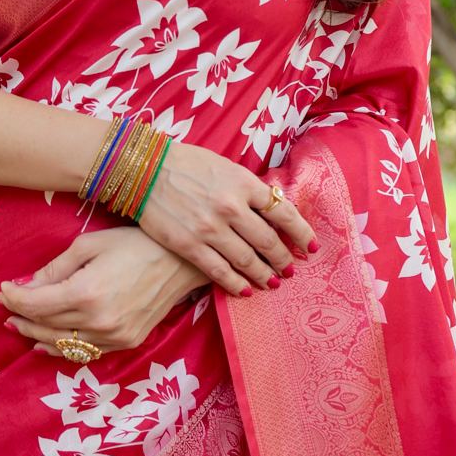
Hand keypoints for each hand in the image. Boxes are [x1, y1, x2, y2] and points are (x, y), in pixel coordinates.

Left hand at [0, 225, 206, 356]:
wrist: (179, 261)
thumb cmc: (134, 244)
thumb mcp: (90, 245)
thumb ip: (56, 268)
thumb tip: (26, 285)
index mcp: (86, 293)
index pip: (35, 304)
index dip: (14, 298)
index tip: (3, 290)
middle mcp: (98, 321)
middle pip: (44, 327)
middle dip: (20, 317)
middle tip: (6, 308)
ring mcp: (114, 336)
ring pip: (62, 345)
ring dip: (36, 335)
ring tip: (19, 325)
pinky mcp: (126, 343)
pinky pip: (85, 352)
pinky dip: (63, 349)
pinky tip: (48, 342)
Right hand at [136, 140, 316, 297]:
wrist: (144, 169)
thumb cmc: (187, 164)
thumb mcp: (226, 166)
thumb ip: (248, 187)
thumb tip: (273, 205)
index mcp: (244, 183)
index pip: (284, 213)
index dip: (302, 233)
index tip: (311, 247)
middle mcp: (232, 207)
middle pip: (269, 241)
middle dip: (284, 259)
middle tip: (291, 269)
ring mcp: (210, 229)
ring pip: (248, 260)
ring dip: (264, 274)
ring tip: (274, 282)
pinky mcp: (190, 245)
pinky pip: (220, 272)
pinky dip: (237, 284)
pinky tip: (247, 291)